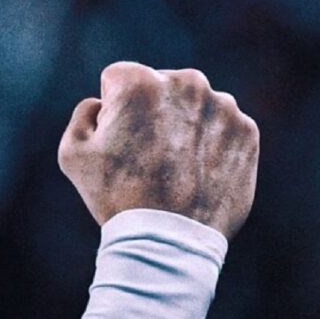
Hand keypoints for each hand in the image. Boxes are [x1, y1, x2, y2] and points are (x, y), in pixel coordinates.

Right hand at [57, 62, 259, 238]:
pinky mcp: (247, 132)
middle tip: (146, 155)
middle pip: (160, 87)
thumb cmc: (115, 196)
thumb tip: (101, 103)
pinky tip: (196, 174)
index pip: (119, 78)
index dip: (112, 111)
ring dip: (183, 126)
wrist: (170, 240)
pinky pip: (222, 128)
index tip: (119, 141)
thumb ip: (83, 113)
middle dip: (151, 112)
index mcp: (140, 81)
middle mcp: (186, 83)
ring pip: (193, 106)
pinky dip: (210, 145)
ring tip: (174, 168)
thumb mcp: (73, 153)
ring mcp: (222, 107)